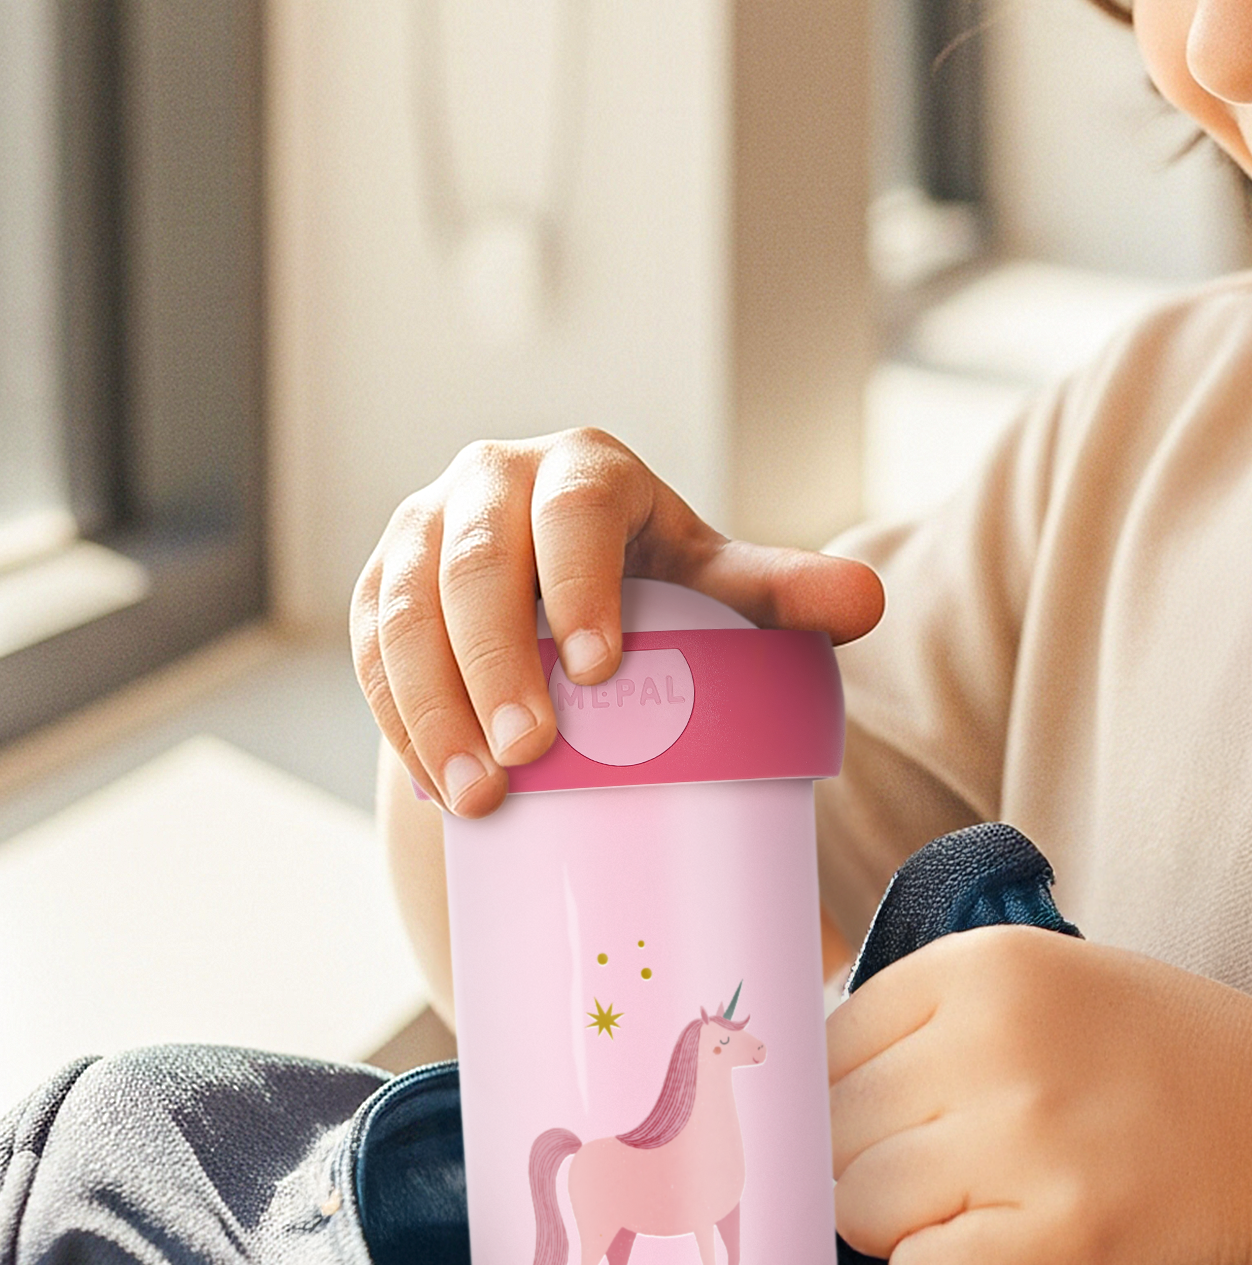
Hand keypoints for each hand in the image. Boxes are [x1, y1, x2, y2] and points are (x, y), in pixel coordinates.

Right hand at [351, 427, 882, 813]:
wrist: (561, 594)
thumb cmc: (655, 585)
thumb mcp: (717, 584)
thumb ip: (786, 593)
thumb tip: (866, 602)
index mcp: (584, 471)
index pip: (574, 512)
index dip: (580, 582)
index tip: (599, 671)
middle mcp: (491, 483)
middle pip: (476, 564)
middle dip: (494, 662)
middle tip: (529, 756)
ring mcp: (424, 530)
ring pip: (406, 608)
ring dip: (432, 704)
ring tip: (477, 793)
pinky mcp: (382, 585)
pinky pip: (373, 646)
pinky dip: (397, 714)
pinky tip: (435, 779)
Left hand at [829, 926, 1251, 1264]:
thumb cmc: (1162, 1056)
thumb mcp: (1050, 979)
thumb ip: (933, 1011)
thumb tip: (796, 1070)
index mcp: (985, 965)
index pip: (827, 1041)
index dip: (837, 1095)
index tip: (877, 1119)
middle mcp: (996, 1041)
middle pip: (831, 1129)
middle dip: (858, 1163)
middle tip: (930, 1172)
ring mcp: (1026, 1141)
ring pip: (858, 1208)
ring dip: (897, 1224)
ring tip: (969, 1207)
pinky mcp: (1057, 1238)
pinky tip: (998, 1250)